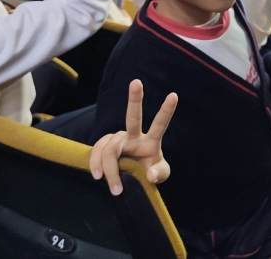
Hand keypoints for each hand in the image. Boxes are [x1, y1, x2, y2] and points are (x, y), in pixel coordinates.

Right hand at [89, 79, 177, 195]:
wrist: (131, 180)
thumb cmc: (148, 173)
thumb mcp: (159, 176)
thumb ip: (158, 175)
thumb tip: (149, 175)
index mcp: (150, 141)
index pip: (160, 124)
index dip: (166, 110)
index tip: (174, 95)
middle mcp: (133, 135)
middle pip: (132, 117)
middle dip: (135, 98)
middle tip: (137, 82)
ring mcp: (118, 140)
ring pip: (110, 147)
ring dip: (109, 168)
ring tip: (114, 188)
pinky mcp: (103, 148)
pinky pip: (97, 153)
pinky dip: (96, 164)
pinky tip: (97, 176)